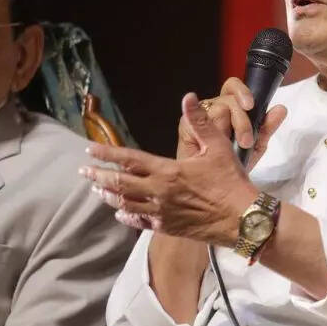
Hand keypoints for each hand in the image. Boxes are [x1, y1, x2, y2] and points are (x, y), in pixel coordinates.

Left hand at [81, 92, 266, 239]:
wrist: (243, 219)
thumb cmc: (231, 182)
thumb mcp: (218, 148)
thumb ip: (200, 123)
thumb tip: (188, 97)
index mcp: (168, 171)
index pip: (130, 160)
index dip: (107, 154)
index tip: (89, 149)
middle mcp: (159, 193)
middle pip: (119, 185)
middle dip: (99, 176)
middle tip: (83, 171)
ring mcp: (161, 213)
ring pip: (126, 204)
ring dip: (109, 196)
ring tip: (97, 190)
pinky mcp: (168, 228)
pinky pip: (140, 222)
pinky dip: (127, 216)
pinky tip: (120, 213)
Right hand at [178, 77, 287, 165]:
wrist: (220, 185)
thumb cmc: (236, 163)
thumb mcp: (257, 145)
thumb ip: (268, 127)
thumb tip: (281, 109)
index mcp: (230, 107)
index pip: (233, 87)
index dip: (242, 91)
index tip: (251, 106)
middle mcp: (214, 107)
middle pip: (228, 99)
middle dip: (242, 120)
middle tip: (246, 141)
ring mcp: (199, 115)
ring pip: (218, 109)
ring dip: (230, 129)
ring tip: (233, 147)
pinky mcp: (187, 124)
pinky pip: (199, 119)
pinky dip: (209, 129)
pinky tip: (213, 142)